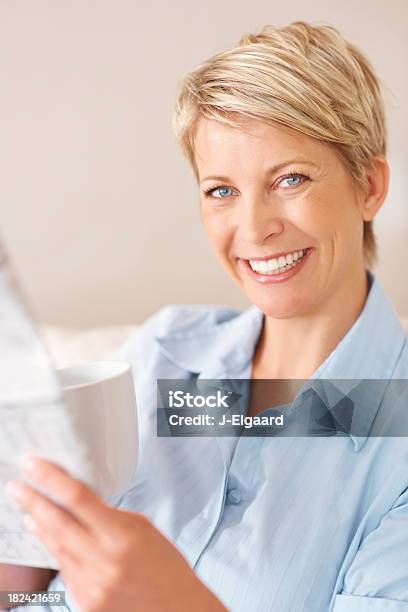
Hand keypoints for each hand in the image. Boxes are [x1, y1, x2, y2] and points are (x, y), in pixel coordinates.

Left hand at [5, 457, 226, 611]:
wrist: (178, 610)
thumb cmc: (166, 567)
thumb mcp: (142, 528)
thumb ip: (109, 514)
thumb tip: (78, 500)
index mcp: (122, 537)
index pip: (77, 498)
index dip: (50, 479)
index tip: (33, 465)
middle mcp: (103, 562)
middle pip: (57, 523)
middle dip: (32, 501)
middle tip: (15, 486)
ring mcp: (91, 586)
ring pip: (56, 547)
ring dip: (40, 526)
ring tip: (27, 510)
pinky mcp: (85, 603)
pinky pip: (64, 569)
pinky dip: (55, 550)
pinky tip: (48, 538)